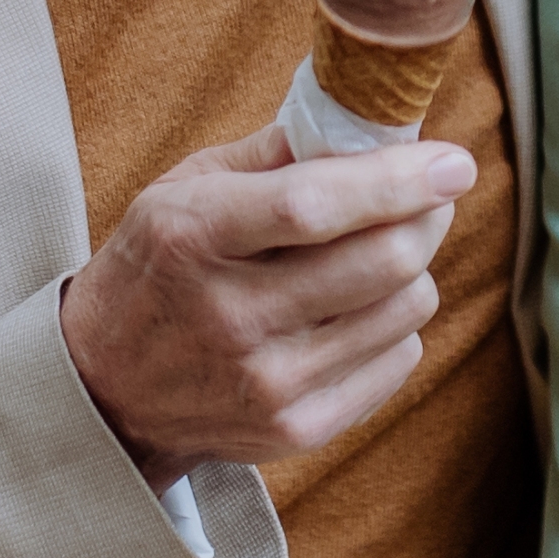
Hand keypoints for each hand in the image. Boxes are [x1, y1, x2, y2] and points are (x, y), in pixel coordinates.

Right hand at [57, 118, 467, 491]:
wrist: (106, 389)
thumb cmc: (158, 268)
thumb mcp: (183, 190)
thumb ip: (274, 153)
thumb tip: (372, 129)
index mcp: (195, 237)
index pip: (316, 205)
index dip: (398, 180)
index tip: (453, 162)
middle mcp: (232, 315)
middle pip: (383, 261)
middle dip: (427, 216)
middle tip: (427, 198)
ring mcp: (268, 382)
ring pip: (406, 308)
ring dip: (410, 271)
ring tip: (374, 258)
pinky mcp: (297, 429)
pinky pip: (398, 359)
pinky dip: (394, 325)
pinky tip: (353, 313)